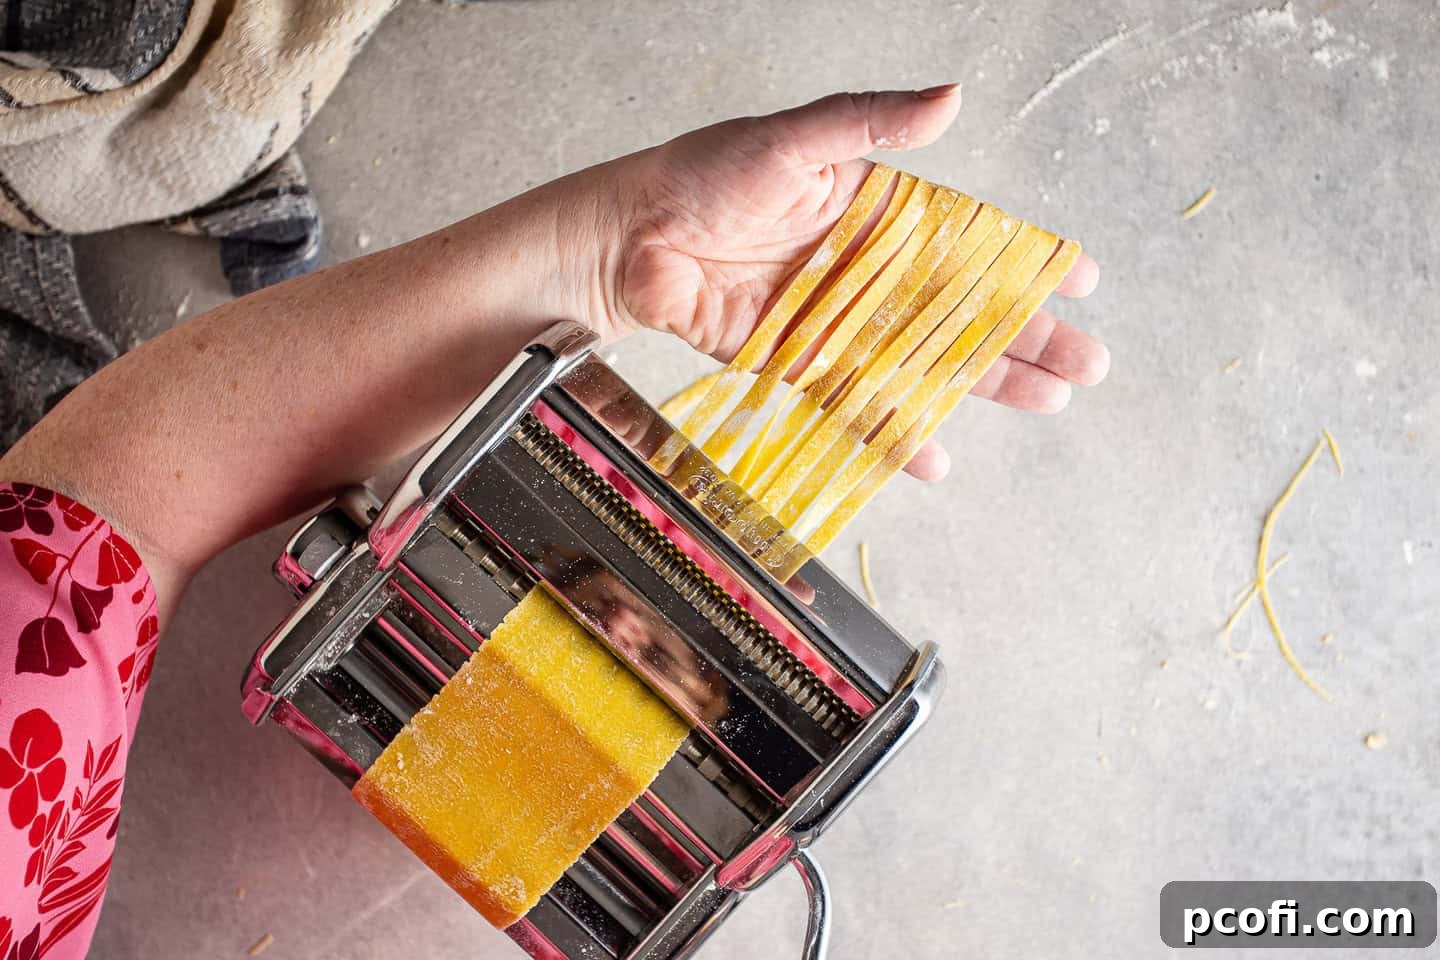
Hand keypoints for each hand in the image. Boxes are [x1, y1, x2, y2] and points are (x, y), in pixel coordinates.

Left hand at [568, 87, 1106, 480]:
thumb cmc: (705, 175)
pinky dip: (895, 430)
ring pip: (926, 360)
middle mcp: (868, 271)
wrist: (632, 239)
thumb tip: (952, 98)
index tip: (1080, 279)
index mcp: (878, 212)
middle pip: (963, 310)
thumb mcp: (796, 139)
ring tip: (1046, 402)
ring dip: (986, 383)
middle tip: (1087, 363)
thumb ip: (871, 122)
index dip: (1024, 261)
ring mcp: (839, 322)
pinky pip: (858, 402)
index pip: (970, 240)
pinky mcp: (801, 364)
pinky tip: (936, 455)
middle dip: (1028, 337)